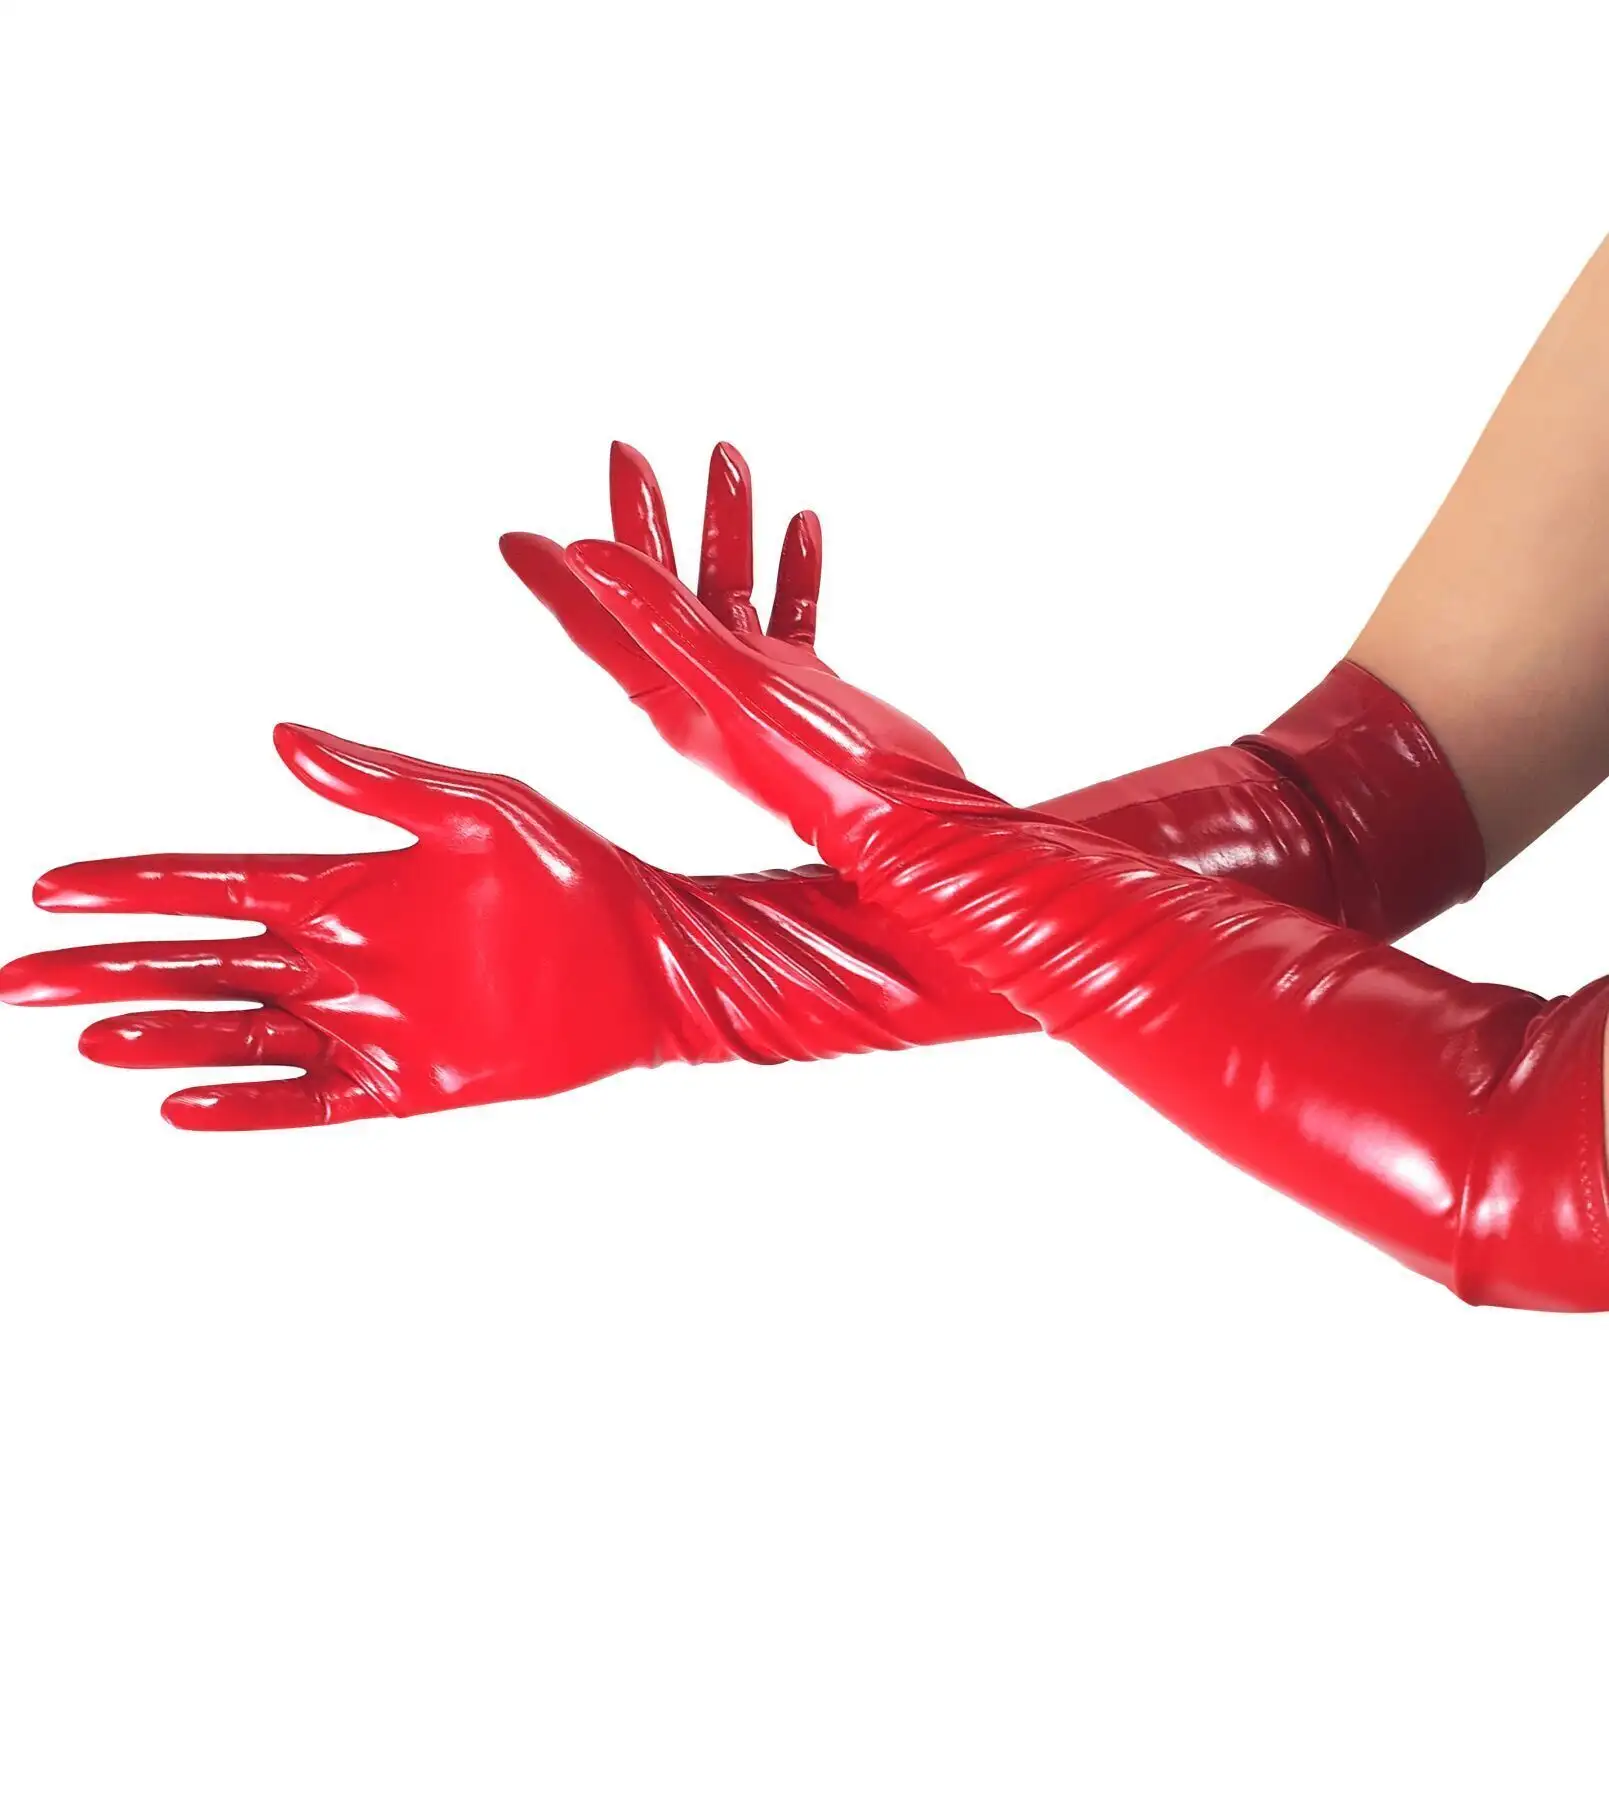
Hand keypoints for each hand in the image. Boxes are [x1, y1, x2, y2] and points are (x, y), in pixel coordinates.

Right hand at [0, 726, 704, 1128]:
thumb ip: (379, 782)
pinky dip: (245, 1106)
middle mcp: (339, 954)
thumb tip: (280, 735)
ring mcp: (366, 1022)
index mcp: (346, 883)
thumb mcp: (478, 810)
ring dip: (163, 1031)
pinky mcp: (404, 1082)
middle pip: (199, 962)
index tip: (53, 884)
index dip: (133, 885)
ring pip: (237, 1033)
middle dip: (109, 965)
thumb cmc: (571, 872)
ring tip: (89, 1034)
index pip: (213, 884)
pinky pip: (307, 1100)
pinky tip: (179, 1104)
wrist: (647, 960)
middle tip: (18, 976)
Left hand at [501, 441, 838, 796]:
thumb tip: (589, 557)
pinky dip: (792, 569)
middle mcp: (708, 690)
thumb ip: (664, 620)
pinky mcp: (809, 688)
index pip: (598, 624)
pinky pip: (790, 614)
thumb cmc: (825, 773)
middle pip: (662, 591)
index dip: (555, 578)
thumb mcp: (737, 686)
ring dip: (726, 526)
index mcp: (675, 697)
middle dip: (645, 519)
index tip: (514, 536)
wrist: (909, 822)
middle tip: (625, 454)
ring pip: (731, 589)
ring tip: (727, 458)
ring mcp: (760, 687)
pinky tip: (800, 524)